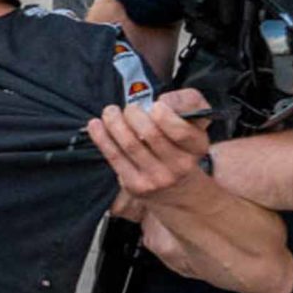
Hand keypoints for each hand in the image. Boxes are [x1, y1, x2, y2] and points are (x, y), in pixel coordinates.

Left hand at [88, 93, 217, 216]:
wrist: (180, 192)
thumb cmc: (182, 149)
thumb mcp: (196, 126)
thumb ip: (187, 104)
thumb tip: (164, 100)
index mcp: (196, 146)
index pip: (180, 131)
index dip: (164, 114)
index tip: (155, 105)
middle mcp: (179, 165)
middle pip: (151, 134)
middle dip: (134, 114)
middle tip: (130, 108)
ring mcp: (156, 178)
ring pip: (130, 143)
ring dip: (114, 122)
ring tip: (110, 112)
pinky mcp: (135, 185)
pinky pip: (114, 157)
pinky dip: (102, 137)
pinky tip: (96, 125)